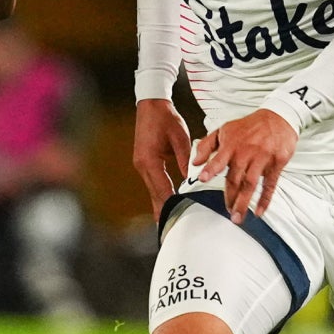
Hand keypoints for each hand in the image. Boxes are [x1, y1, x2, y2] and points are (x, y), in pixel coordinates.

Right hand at [133, 98, 190, 219]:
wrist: (151, 104)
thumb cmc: (165, 117)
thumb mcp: (180, 138)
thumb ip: (186, 160)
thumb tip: (192, 180)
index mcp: (150, 160)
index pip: (162, 189)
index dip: (170, 205)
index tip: (177, 219)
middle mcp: (142, 165)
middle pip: (154, 194)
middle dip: (163, 211)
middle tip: (170, 229)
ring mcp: (141, 165)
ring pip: (152, 191)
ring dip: (160, 204)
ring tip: (169, 221)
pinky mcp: (144, 162)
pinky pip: (152, 183)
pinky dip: (159, 194)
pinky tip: (165, 203)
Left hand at [192, 108, 296, 223]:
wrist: (278, 118)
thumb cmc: (249, 126)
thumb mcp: (224, 130)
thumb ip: (206, 146)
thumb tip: (194, 162)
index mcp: (231, 144)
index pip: (218, 159)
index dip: (210, 169)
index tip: (202, 179)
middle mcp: (246, 152)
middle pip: (235, 178)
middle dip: (230, 197)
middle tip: (227, 212)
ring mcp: (262, 158)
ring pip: (251, 184)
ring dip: (244, 202)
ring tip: (238, 217)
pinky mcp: (276, 164)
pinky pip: (270, 185)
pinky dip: (265, 199)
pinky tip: (258, 211)